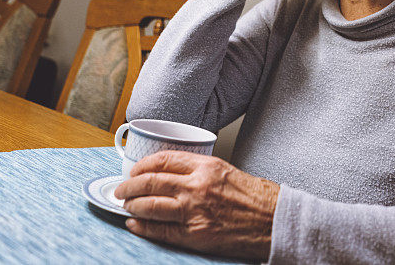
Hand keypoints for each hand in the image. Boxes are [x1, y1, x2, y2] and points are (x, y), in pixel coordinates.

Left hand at [114, 151, 279, 260]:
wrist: (274, 220)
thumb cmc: (256, 197)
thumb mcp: (227, 171)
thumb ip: (200, 171)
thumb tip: (172, 176)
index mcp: (206, 166)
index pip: (163, 159)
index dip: (142, 165)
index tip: (134, 170)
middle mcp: (197, 185)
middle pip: (150, 182)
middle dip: (129, 186)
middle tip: (121, 190)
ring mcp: (194, 210)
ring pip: (150, 205)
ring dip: (131, 205)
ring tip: (125, 206)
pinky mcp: (195, 234)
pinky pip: (160, 230)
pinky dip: (142, 227)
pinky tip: (135, 224)